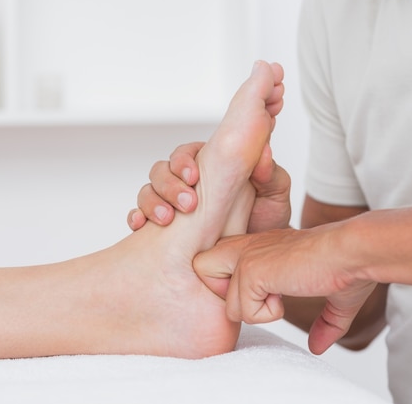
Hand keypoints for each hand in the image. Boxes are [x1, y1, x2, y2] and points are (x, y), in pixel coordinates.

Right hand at [128, 141, 291, 232]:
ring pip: (148, 191)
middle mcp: (187, 183)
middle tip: (187, 203)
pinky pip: (139, 216)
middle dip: (169, 184)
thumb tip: (262, 152)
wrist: (258, 258)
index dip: (184, 161)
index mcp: (210, 166)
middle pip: (162, 170)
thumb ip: (269, 173)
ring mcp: (172, 204)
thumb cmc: (267, 222)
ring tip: (165, 219)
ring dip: (151, 202)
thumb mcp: (275, 196)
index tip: (193, 176)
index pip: (187, 152)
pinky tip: (141, 227)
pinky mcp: (163, 229)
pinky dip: (136, 218)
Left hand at [193, 225, 375, 353]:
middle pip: (201, 269)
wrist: (352, 252)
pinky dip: (268, 314)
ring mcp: (245, 258)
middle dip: (227, 294)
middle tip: (262, 295)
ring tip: (284, 293)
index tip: (267, 291)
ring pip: (227, 306)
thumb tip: (318, 346)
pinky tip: (287, 293)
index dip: (232, 286)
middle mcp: (245, 247)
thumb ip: (323, 322)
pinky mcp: (250, 271)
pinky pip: (243, 311)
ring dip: (258, 312)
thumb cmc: (346, 266)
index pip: (217, 264)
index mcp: (258, 247)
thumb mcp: (332, 297)